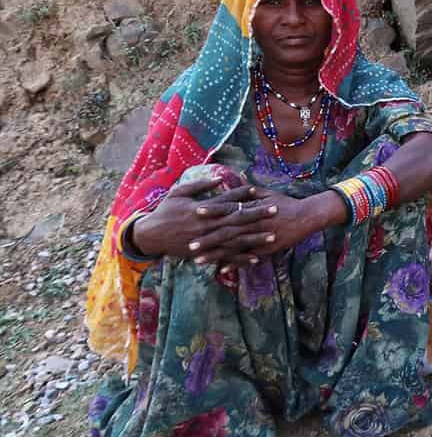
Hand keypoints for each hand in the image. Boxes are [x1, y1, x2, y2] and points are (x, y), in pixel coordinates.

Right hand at [131, 180, 276, 260]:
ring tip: (272, 236)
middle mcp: (206, 225)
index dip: (242, 194)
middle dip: (257, 215)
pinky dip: (241, 258)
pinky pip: (225, 257)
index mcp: (201, 208)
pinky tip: (257, 258)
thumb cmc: (164, 211)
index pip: (226, 200)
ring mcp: (206, 241)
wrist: (150, 236)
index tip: (258, 189)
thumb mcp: (178, 193)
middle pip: (236, 219)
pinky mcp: (204, 253)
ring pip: (234, 240)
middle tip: (275, 210)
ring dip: (254, 239)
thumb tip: (220, 177)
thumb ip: (200, 185)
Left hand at [192, 186, 328, 266]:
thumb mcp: (268, 193)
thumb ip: (250, 190)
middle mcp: (253, 222)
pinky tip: (221, 269)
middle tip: (189, 244)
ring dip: (215, 253)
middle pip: (226, 230)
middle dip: (207, 238)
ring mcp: (260, 236)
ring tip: (198, 259)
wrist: (307, 216)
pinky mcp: (267, 248)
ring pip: (234, 246)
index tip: (196, 211)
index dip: (212, 210)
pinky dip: (235, 262)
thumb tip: (235, 182)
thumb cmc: (286, 203)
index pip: (228, 208)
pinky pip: (248, 256)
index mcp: (252, 207)